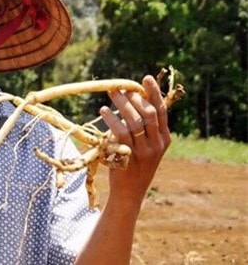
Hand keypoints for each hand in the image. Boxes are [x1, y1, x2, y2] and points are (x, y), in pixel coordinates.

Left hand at [100, 75, 170, 205]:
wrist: (129, 192)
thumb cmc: (134, 164)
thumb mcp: (146, 146)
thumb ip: (144, 127)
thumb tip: (132, 99)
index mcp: (164, 139)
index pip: (161, 111)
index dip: (154, 93)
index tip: (145, 78)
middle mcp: (157, 144)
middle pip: (148, 113)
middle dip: (134, 97)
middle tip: (120, 87)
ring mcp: (145, 151)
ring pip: (135, 121)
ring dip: (121, 104)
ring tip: (110, 93)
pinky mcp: (130, 157)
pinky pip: (121, 132)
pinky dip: (112, 118)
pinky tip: (104, 110)